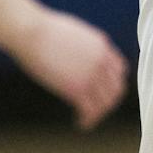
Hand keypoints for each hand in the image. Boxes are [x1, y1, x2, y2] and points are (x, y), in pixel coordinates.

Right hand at [14, 9, 128, 129]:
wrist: (31, 32)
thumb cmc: (41, 29)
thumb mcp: (71, 33)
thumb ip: (81, 46)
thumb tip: (73, 55)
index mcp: (101, 45)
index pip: (120, 69)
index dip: (113, 82)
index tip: (103, 91)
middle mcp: (101, 60)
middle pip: (117, 88)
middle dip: (109, 101)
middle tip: (97, 108)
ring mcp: (91, 75)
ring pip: (106, 103)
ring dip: (99, 113)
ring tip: (87, 119)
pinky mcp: (78, 88)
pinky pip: (91, 111)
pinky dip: (88, 120)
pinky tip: (80, 122)